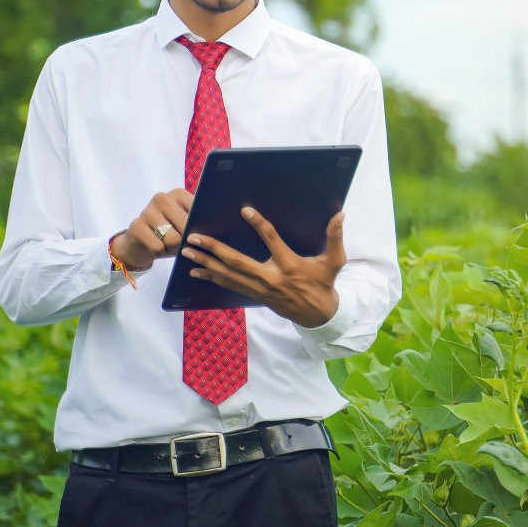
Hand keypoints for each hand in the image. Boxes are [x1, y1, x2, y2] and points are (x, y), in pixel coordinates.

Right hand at [111, 189, 192, 271]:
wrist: (139, 245)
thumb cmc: (170, 234)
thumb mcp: (186, 226)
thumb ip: (198, 223)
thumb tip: (206, 231)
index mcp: (178, 194)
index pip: (199, 211)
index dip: (200, 228)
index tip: (197, 233)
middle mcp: (162, 198)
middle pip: (186, 226)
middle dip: (186, 241)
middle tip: (179, 243)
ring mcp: (147, 210)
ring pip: (173, 239)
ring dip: (173, 248)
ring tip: (167, 245)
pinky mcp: (136, 226)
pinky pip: (158, 247)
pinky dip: (160, 252)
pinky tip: (155, 247)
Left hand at [180, 208, 348, 327]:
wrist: (318, 315)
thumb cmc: (325, 283)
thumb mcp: (335, 261)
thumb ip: (336, 237)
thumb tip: (341, 214)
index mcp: (289, 265)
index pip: (272, 241)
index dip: (259, 225)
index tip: (244, 210)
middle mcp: (270, 277)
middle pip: (237, 262)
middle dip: (214, 249)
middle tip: (194, 238)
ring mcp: (260, 288)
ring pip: (228, 275)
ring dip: (206, 263)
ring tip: (186, 252)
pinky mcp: (254, 295)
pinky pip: (229, 285)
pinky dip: (212, 277)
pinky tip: (196, 271)